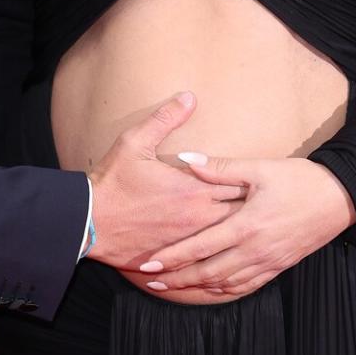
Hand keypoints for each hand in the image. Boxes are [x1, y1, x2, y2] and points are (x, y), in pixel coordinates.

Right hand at [87, 92, 247, 272]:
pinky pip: (207, 257)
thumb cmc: (112, 182)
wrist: (89, 222)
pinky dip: (219, 252)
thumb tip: (189, 97)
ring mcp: (188, 240)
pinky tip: (230, 252)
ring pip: (226, 238)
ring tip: (256, 226)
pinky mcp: (177, 257)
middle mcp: (196, 217)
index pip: (237, 183)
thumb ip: (165, 119)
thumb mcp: (135, 142)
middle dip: (251, 207)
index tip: (262, 176)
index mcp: (193, 189)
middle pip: (239, 214)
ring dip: (238, 230)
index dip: (251, 180)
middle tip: (266, 201)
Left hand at [139, 156, 355, 299]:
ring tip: (174, 288)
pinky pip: (247, 285)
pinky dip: (224, 290)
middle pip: (207, 273)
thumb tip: (186, 160)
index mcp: (245, 226)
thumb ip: (220, 168)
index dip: (172, 258)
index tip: (148, 264)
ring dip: (197, 287)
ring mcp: (267, 262)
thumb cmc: (299, 180)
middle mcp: (254, 250)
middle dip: (177, 279)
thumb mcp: (259, 168)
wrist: (340, 199)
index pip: (200, 247)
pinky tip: (212, 289)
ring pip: (225, 283)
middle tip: (151, 281)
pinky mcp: (279, 266)